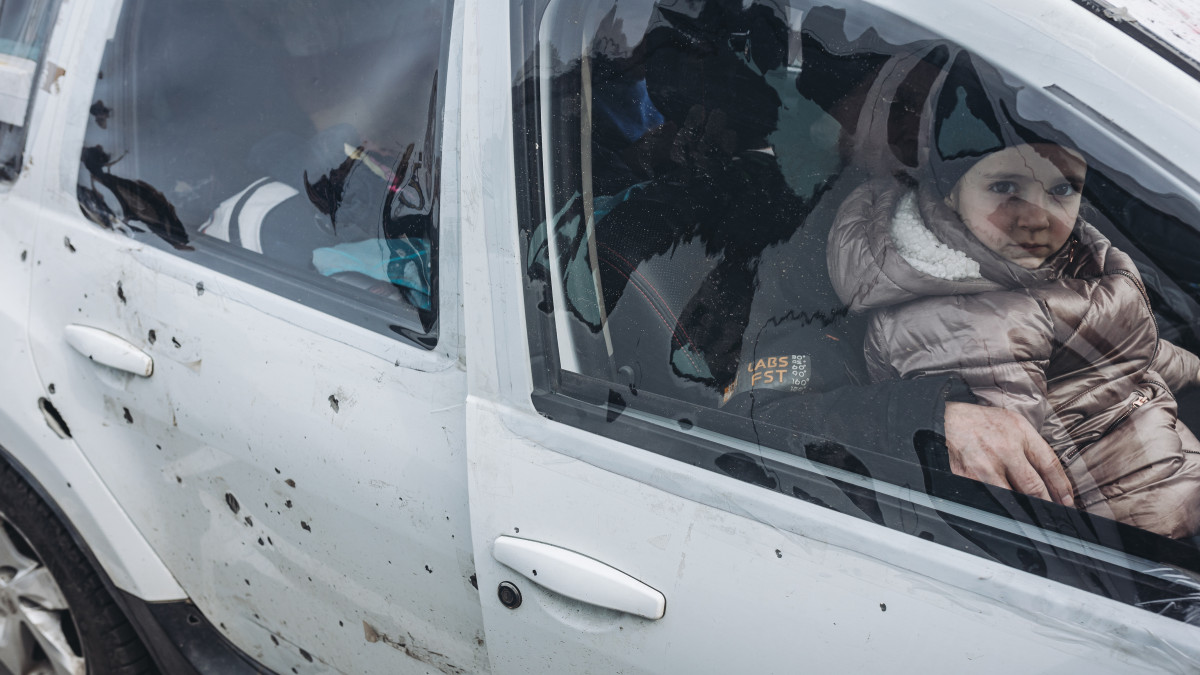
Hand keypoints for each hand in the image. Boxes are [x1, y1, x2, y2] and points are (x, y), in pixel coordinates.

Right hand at [944, 402, 1074, 506]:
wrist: (951, 419)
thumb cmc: (986, 422)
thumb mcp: (1016, 424)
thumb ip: (1034, 446)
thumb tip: (1052, 477)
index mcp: (1020, 434)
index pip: (1049, 466)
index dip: (1062, 487)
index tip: (1068, 501)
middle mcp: (1004, 451)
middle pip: (1034, 487)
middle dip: (1048, 504)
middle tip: (1057, 515)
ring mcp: (985, 467)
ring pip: (1013, 499)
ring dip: (1027, 511)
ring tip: (1037, 519)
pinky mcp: (968, 477)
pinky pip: (990, 498)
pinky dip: (1002, 508)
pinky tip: (1009, 512)